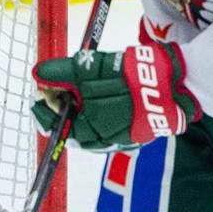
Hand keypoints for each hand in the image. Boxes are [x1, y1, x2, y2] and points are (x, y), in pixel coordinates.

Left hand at [32, 43, 198, 150]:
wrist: (176, 84)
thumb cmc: (131, 78)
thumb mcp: (90, 69)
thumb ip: (61, 73)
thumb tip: (37, 74)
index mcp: (87, 132)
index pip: (52, 124)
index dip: (42, 104)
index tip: (39, 87)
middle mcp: (102, 142)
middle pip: (69, 124)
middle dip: (61, 102)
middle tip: (58, 82)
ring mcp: (120, 138)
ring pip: (88, 123)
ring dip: (80, 103)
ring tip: (80, 83)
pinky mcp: (134, 131)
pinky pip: (107, 122)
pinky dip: (99, 106)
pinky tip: (101, 91)